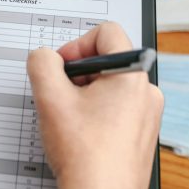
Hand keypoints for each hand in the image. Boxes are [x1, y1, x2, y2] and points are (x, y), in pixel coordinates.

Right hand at [27, 23, 162, 188]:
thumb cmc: (86, 156)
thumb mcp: (50, 98)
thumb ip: (41, 63)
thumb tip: (44, 57)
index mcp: (132, 75)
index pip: (106, 32)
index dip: (76, 44)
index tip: (62, 66)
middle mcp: (147, 92)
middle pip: (107, 60)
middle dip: (78, 73)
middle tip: (61, 95)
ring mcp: (147, 115)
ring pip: (110, 86)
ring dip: (85, 95)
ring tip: (70, 119)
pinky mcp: (141, 134)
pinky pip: (117, 109)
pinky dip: (96, 114)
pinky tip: (82, 134)